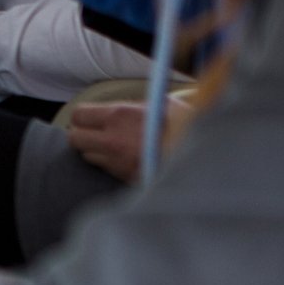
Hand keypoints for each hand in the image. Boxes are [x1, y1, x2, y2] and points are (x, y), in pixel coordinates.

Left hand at [67, 92, 197, 183]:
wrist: (208, 157)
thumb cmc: (189, 125)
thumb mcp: (163, 103)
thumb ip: (137, 106)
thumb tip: (125, 107)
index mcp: (119, 116)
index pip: (79, 115)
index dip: (84, 117)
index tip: (91, 119)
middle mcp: (113, 140)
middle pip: (75, 140)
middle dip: (83, 137)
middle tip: (97, 135)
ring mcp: (119, 164)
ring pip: (90, 158)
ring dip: (99, 153)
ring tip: (119, 148)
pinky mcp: (127, 181)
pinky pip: (109, 172)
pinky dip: (114, 167)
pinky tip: (130, 161)